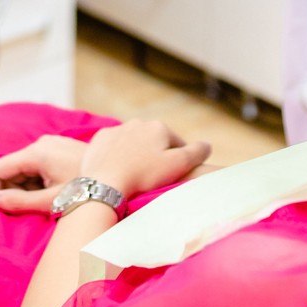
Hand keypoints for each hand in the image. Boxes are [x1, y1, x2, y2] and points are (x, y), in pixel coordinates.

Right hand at [0, 135, 87, 212]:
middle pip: (9, 167)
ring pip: (22, 167)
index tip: (0, 207)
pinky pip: (35, 164)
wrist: (116, 179)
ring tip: (45, 200)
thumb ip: (19, 201)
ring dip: (24, 186)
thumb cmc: (86, 192)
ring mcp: (50, 144)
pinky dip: (35, 180)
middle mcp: (40, 143)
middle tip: (27, 207)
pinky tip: (52, 191)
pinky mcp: (57, 148)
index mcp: (36, 153)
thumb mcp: (51, 201)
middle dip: (10, 189)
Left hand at [80, 120, 210, 199]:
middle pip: (153, 142)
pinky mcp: (98, 140)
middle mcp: (137, 122)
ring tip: (134, 176)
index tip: (173, 176)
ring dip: (136, 155)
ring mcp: (116, 130)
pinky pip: (112, 147)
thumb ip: (197, 152)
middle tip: (153, 178)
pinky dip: (116, 156)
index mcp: (159, 127)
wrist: (104, 184)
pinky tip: (116, 170)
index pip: (176, 143)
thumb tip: (207, 145)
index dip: (178, 161)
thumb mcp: (178, 165)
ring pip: (132, 143)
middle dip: (155, 156)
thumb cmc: (144, 176)